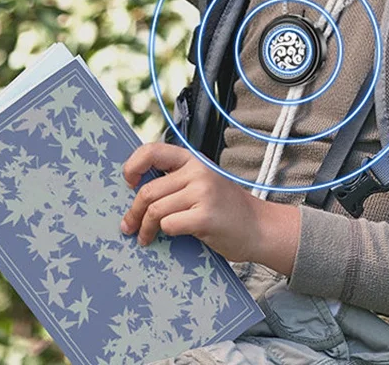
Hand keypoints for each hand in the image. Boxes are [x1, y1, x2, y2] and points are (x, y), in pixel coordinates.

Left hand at [120, 142, 267, 263]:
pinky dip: (165, 234)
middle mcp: (198, 171)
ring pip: (155, 210)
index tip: (128, 183)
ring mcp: (203, 192)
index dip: (133, 166)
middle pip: (148, 190)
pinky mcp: (205, 216)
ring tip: (144, 238)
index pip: (152, 151)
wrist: (259, 227)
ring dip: (145, 228)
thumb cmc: (225, 208)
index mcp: (193, 160)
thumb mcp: (202, 183)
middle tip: (128, 226)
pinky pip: (169, 225)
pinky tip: (171, 238)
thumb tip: (135, 190)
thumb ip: (176, 180)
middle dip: (133, 212)